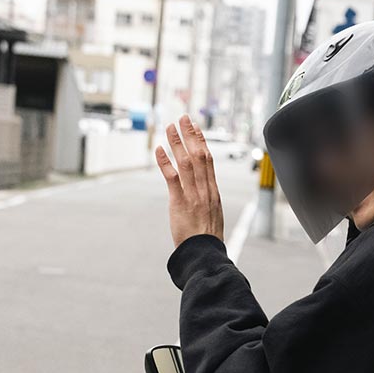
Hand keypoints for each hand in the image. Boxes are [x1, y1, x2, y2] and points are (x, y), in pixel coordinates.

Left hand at [156, 114, 225, 248]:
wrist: (205, 254)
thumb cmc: (207, 240)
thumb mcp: (213, 217)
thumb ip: (207, 202)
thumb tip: (204, 195)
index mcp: (213, 192)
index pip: (209, 161)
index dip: (202, 142)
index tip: (196, 128)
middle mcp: (205, 190)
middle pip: (198, 156)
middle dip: (191, 135)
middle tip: (183, 118)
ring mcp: (193, 195)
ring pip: (186, 162)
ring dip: (177, 143)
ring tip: (170, 127)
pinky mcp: (180, 203)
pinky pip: (172, 178)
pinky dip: (165, 162)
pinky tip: (159, 149)